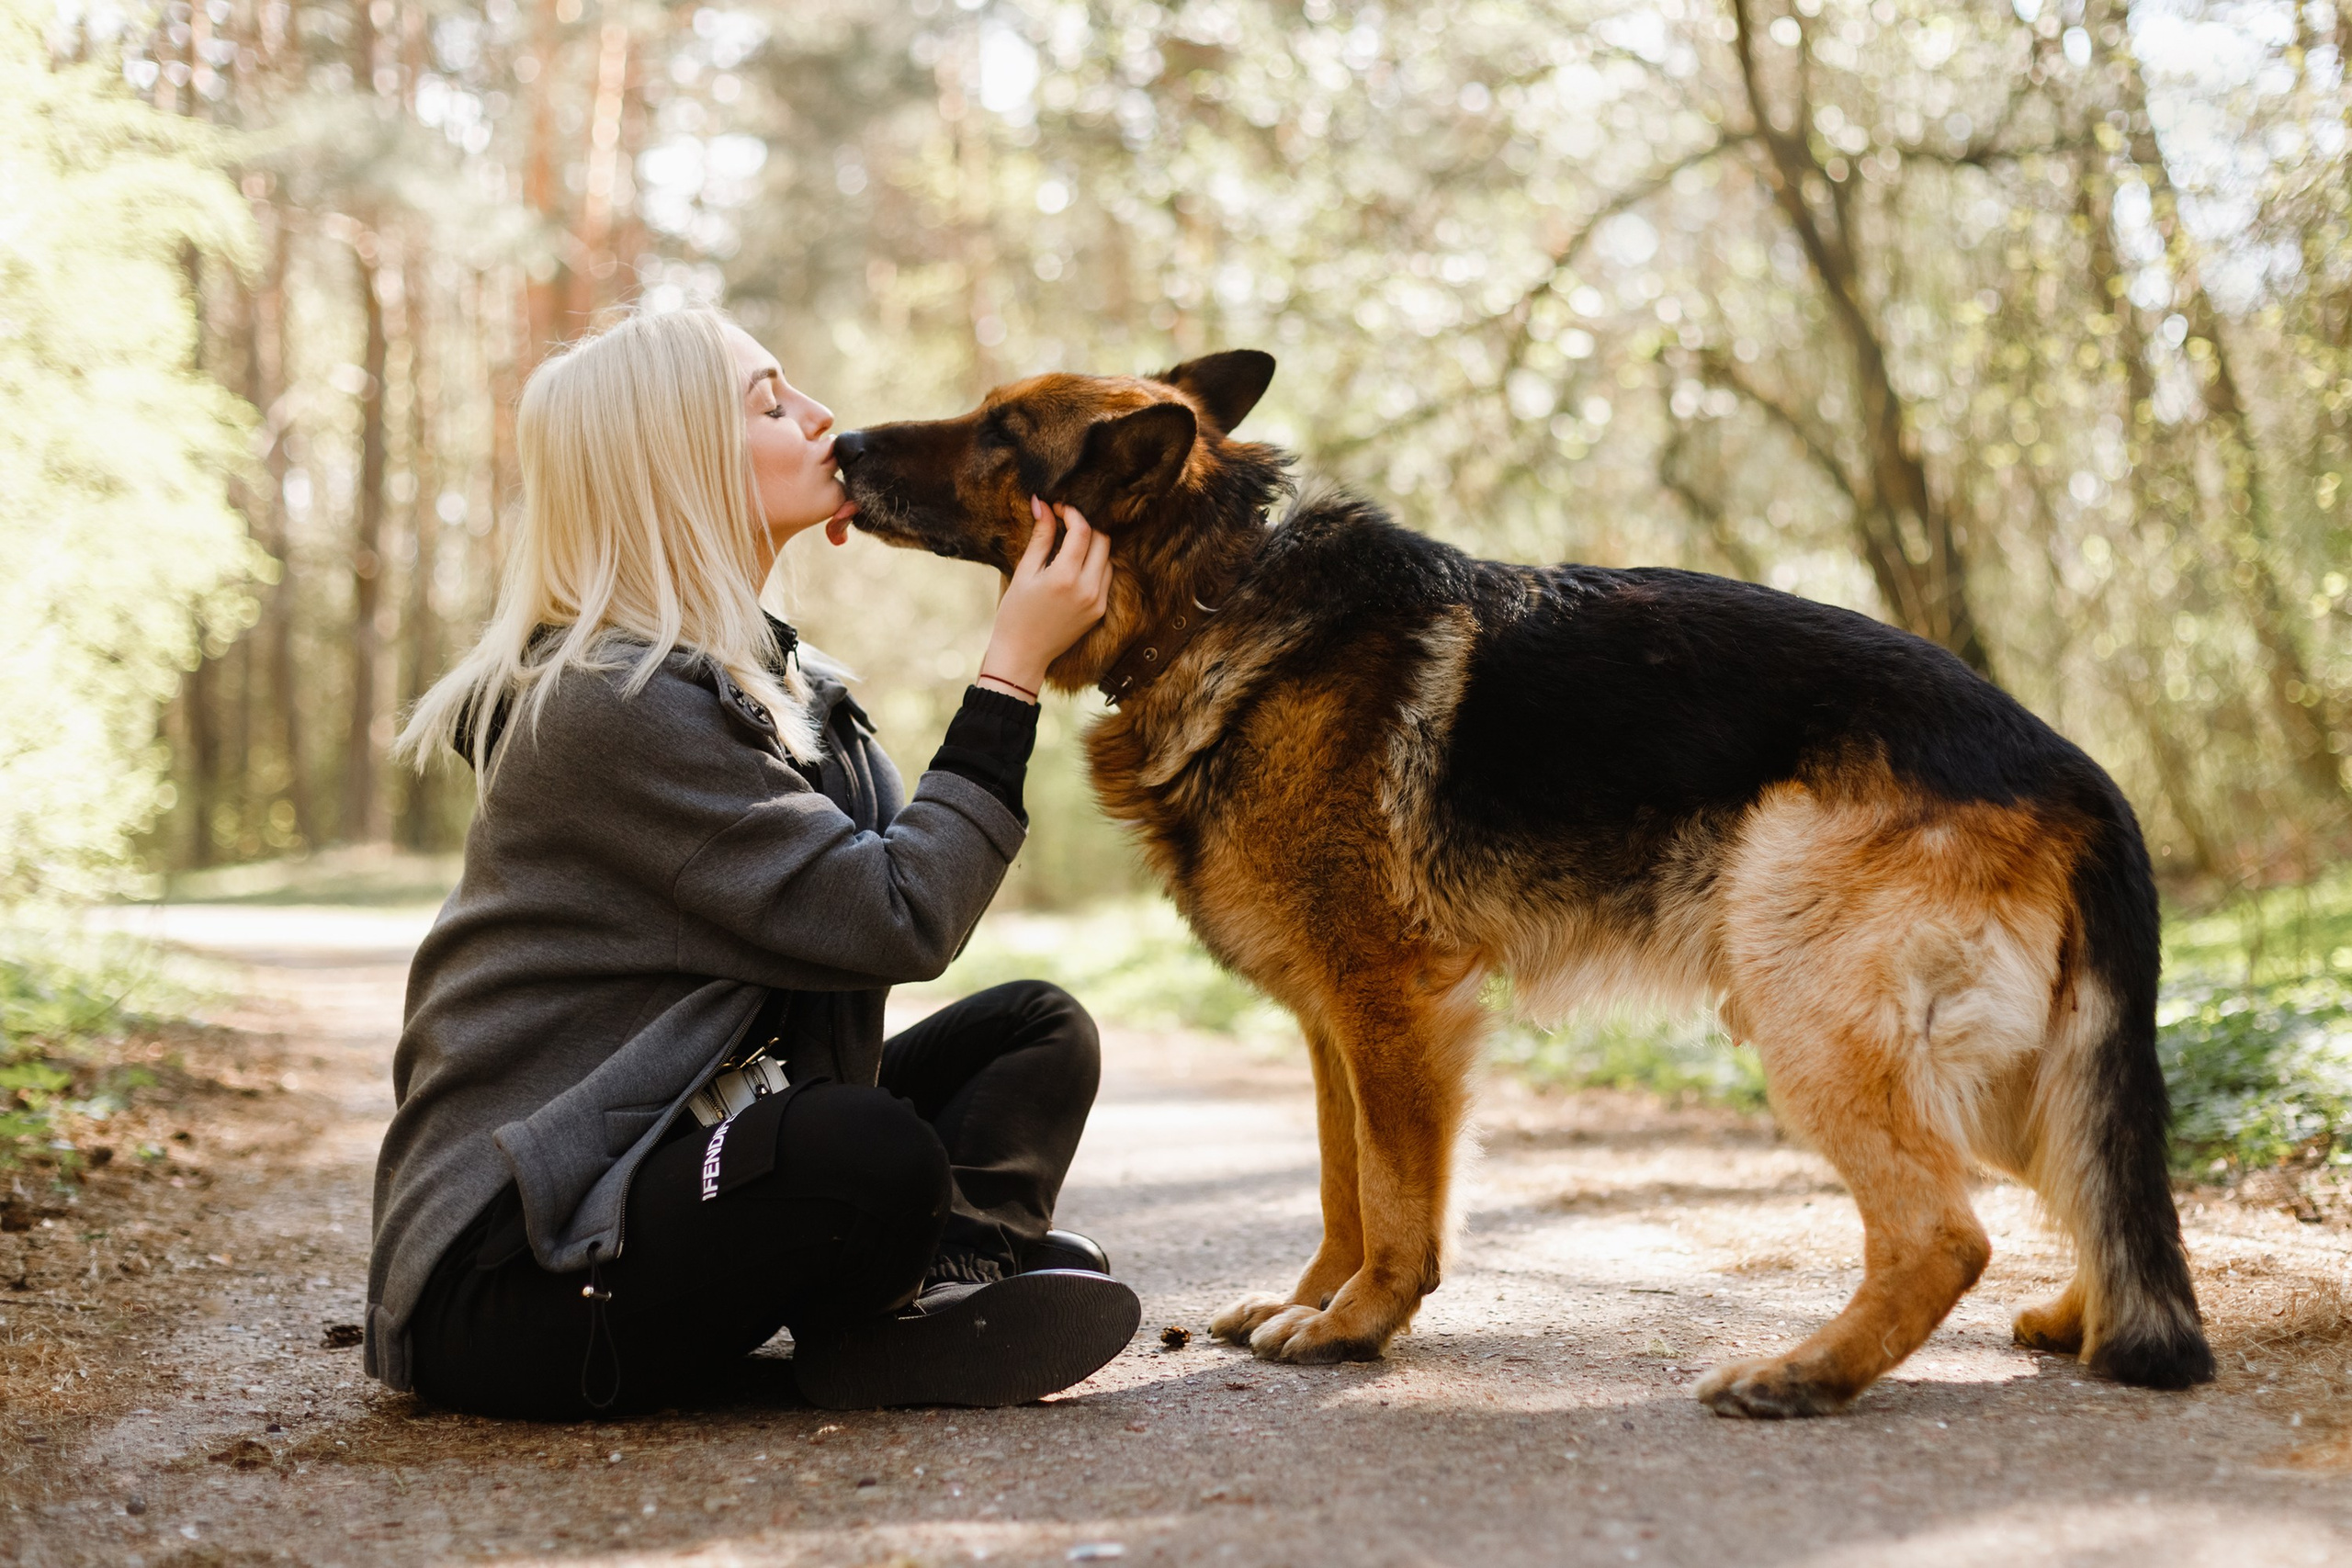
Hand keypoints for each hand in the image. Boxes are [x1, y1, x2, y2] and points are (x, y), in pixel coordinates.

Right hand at [977, 498, 1111, 699]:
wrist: (1022, 654)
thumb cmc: (1015, 613)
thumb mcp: (1024, 572)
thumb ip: (1039, 537)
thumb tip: (1042, 504)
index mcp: (1065, 577)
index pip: (1083, 531)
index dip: (1072, 513)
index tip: (1058, 508)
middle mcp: (1088, 589)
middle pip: (1102, 540)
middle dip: (1085, 527)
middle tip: (1065, 524)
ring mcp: (1097, 601)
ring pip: (1108, 558)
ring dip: (1093, 546)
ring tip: (1068, 545)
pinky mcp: (1100, 611)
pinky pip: (1106, 577)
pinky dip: (1096, 565)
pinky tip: (1075, 565)